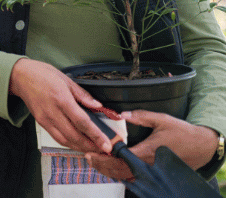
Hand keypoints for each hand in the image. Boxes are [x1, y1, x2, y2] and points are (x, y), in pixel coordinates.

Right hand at [9, 58, 111, 153]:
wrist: (20, 76)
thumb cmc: (42, 74)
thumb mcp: (65, 79)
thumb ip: (82, 94)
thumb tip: (97, 105)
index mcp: (61, 98)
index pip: (82, 121)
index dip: (96, 135)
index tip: (106, 143)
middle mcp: (53, 111)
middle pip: (74, 136)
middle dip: (91, 146)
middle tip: (103, 149)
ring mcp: (45, 119)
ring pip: (65, 140)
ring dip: (80, 147)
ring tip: (93, 148)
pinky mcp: (41, 122)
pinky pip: (57, 137)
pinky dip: (69, 143)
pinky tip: (77, 143)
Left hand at [86, 109, 218, 179]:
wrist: (200, 146)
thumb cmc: (181, 132)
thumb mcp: (160, 119)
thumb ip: (140, 116)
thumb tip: (121, 114)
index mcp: (146, 152)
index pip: (120, 158)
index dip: (104, 157)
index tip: (91, 152)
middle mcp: (147, 165)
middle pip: (120, 171)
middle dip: (102, 166)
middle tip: (89, 157)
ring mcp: (151, 172)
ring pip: (126, 176)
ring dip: (109, 170)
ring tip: (95, 162)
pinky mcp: (154, 173)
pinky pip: (134, 176)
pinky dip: (121, 172)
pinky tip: (111, 166)